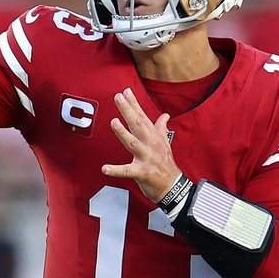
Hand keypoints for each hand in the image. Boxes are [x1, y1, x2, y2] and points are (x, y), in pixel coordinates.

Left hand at [102, 88, 179, 202]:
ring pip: (133, 143)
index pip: (142, 116)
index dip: (134, 103)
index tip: (126, 91)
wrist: (174, 186)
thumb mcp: (165, 143)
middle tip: (118, 97)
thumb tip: (165, 115)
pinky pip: (127, 171)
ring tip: (114, 122)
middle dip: (128, 110)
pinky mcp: (142, 173)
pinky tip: (105, 168)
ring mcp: (146, 158)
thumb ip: (161, 127)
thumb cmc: (166, 163)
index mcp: (154, 137)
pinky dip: (116, 170)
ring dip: (123, 133)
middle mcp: (150, 144)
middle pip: (138, 125)